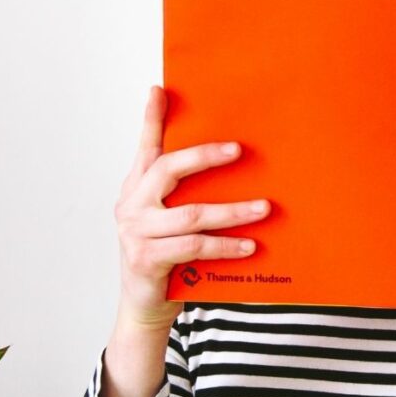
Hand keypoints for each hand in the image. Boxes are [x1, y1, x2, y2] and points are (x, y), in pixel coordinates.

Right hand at [113, 85, 271, 331]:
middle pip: (168, 169)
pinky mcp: (147, 259)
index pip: (146, 148)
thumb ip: (185, 194)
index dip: (152, 119)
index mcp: (137, 188)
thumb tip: (233, 165)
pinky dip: (225, 245)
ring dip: (233, 211)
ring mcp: (136, 232)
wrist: (145, 306)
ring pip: (192, 214)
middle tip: (239, 150)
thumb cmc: (166, 257)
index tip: (160, 90)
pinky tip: (250, 245)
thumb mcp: (170, 220)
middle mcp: (131, 205)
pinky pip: (194, 247)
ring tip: (264, 207)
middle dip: (205, 156)